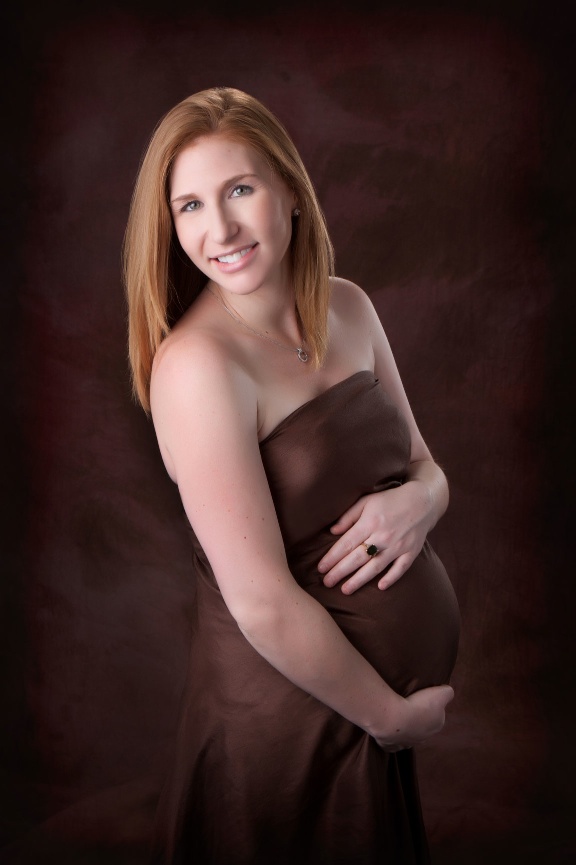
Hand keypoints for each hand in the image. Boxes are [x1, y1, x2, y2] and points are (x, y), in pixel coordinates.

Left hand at [317, 482, 433, 593]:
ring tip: (345, 590)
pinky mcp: (411, 552)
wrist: (422, 500)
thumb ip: (349, 516)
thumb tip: (332, 531)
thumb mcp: (366, 501)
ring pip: (375, 567)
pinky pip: (400, 569)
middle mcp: (383, 536)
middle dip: (340, 572)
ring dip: (359, 580)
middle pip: (358, 558)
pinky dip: (391, 578)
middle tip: (326, 583)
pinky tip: (380, 587)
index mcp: (370, 522)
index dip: (332, 557)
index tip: (320, 568)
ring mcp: (398, 545)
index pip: (347, 544)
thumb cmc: (390, 500)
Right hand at [376, 684, 453, 751]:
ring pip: (408, 736)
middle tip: (410, 705)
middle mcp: (424, 738)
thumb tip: (447, 692)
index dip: (431, 707)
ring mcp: (406, 744)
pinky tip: (388, 729)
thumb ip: (447, 692)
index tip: (423, 699)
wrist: (395, 718)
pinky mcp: (390, 746)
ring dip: (405, 729)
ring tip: (398, 716)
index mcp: (437, 725)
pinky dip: (391, 738)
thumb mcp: (440, 693)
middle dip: (418, 719)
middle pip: (423, 727)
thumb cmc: (418, 705)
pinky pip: (392, 743)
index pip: (438, 716)